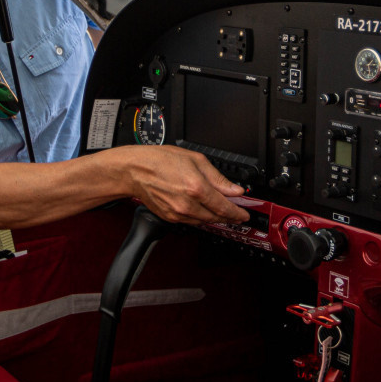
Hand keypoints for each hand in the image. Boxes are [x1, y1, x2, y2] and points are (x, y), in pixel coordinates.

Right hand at [109, 145, 248, 225]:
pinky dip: (200, 217)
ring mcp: (178, 213)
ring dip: (214, 217)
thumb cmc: (160, 161)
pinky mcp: (170, 218)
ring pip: (205, 221)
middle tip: (236, 213)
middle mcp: (188, 204)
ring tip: (219, 210)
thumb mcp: (195, 160)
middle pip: (216, 216)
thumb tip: (234, 189)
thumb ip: (218, 178)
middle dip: (228, 216)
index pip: (224, 207)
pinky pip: (192, 221)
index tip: (244, 214)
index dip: (237, 212)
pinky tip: (201, 209)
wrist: (135, 171)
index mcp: (197, 187)